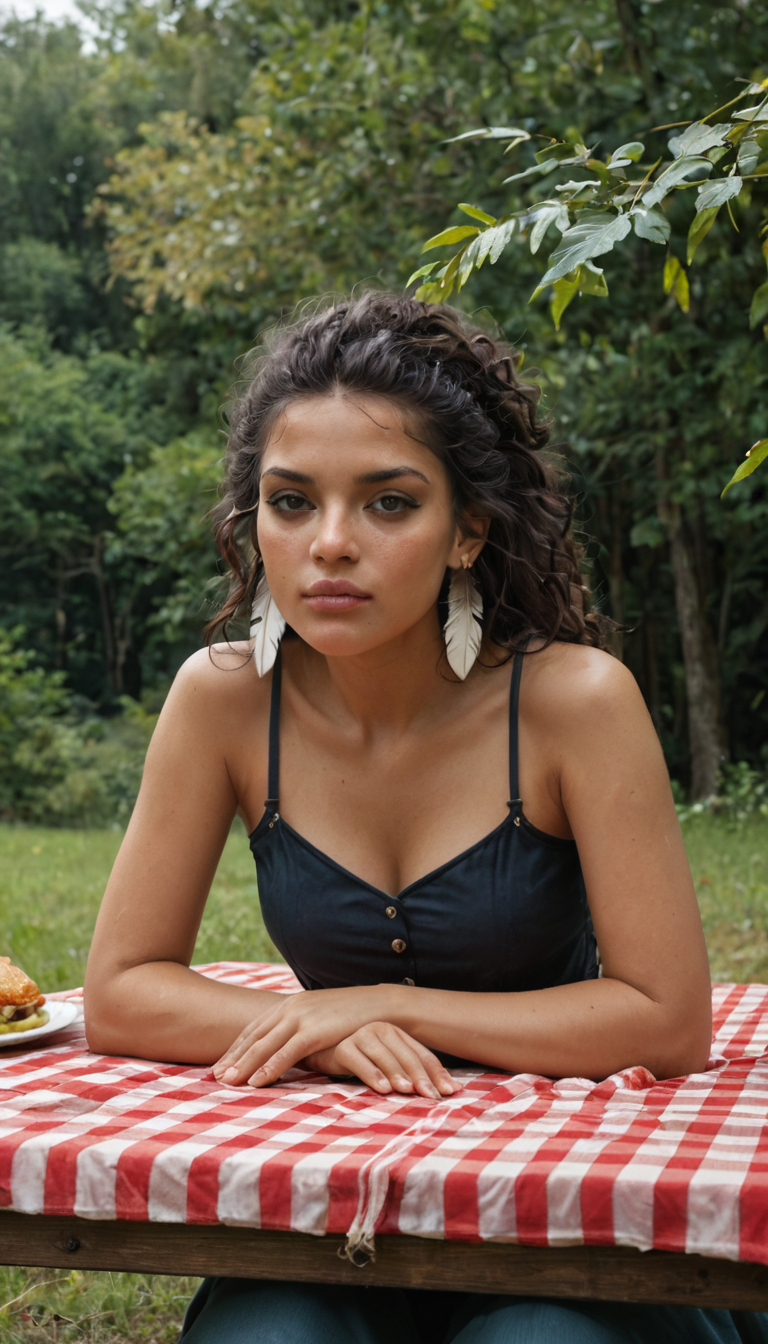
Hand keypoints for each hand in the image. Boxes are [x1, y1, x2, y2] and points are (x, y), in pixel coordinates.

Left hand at [212, 984, 401, 1086]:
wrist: (380, 1005)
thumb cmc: (351, 1015)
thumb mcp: (320, 1017)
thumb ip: (300, 1027)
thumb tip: (286, 1044)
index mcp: (289, 1004)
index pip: (255, 1029)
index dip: (235, 1049)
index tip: (220, 1066)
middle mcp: (290, 1008)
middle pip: (254, 1037)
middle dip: (233, 1058)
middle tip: (215, 1078)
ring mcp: (302, 1017)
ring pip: (265, 1045)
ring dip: (244, 1065)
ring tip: (228, 1084)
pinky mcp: (316, 1030)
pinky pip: (287, 1052)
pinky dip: (269, 1067)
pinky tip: (257, 1082)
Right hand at [305, 1022, 454, 1099]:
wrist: (321, 1049)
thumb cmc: (361, 1059)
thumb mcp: (389, 1065)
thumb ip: (414, 1072)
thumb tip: (453, 1088)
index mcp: (397, 1032)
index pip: (422, 1054)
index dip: (437, 1073)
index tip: (451, 1092)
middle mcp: (381, 1029)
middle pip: (407, 1055)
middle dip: (422, 1077)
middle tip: (434, 1096)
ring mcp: (361, 1035)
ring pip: (385, 1056)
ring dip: (398, 1074)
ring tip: (409, 1092)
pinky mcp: (342, 1046)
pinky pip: (360, 1061)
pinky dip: (372, 1074)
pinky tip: (382, 1088)